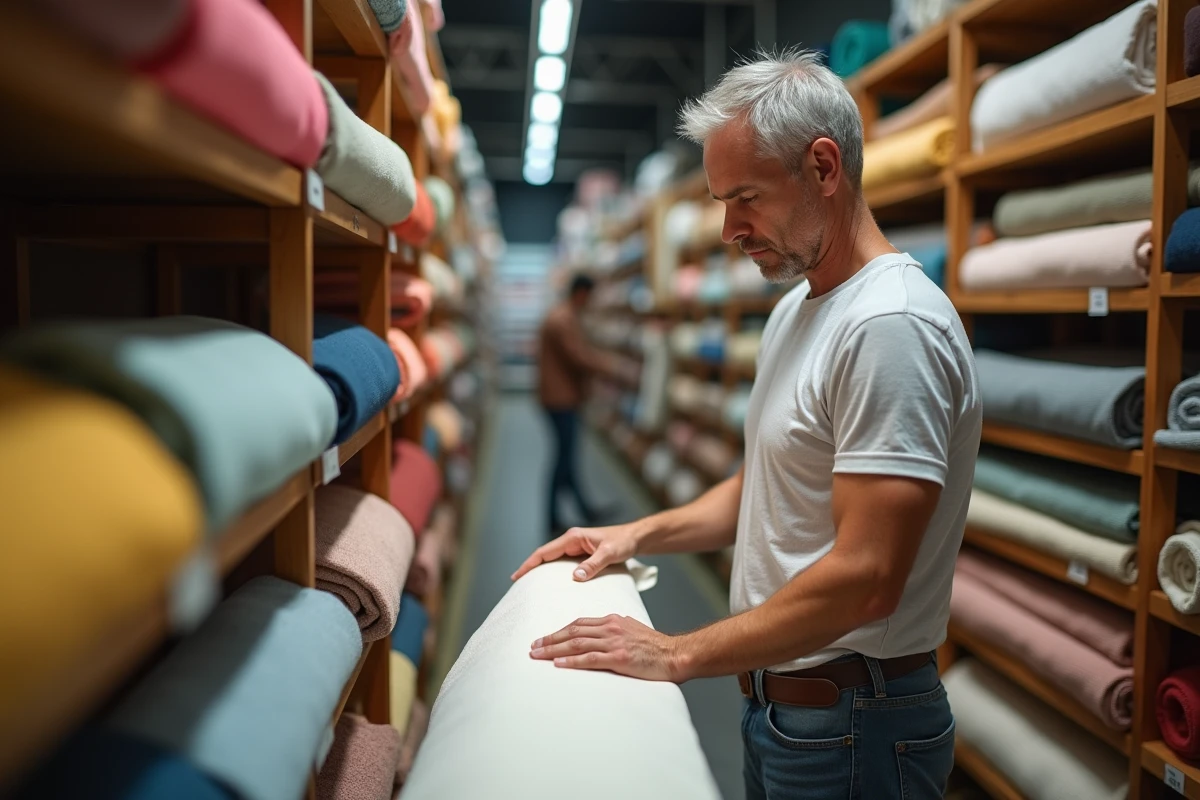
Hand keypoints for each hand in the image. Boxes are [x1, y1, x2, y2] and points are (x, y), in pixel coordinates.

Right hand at [511, 523, 640, 582]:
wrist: (635, 538)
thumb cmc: (623, 542)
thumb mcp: (609, 553)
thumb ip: (593, 564)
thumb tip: (575, 577)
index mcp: (573, 538)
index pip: (544, 551)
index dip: (529, 564)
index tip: (517, 576)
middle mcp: (571, 541)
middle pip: (545, 556)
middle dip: (530, 568)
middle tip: (517, 585)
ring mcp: (576, 548)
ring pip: (553, 560)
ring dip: (541, 572)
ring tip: (529, 587)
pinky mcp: (581, 554)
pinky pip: (562, 564)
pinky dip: (554, 573)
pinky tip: (551, 585)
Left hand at [529, 614, 686, 681]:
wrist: (675, 654)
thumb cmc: (655, 646)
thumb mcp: (632, 629)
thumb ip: (614, 629)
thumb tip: (599, 634)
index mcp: (612, 620)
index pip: (579, 623)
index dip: (559, 631)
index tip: (544, 638)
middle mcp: (610, 628)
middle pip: (572, 632)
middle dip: (550, 639)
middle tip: (532, 647)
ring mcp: (614, 642)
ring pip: (576, 644)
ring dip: (553, 650)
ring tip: (537, 655)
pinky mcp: (619, 658)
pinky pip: (589, 659)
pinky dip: (571, 661)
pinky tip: (558, 664)